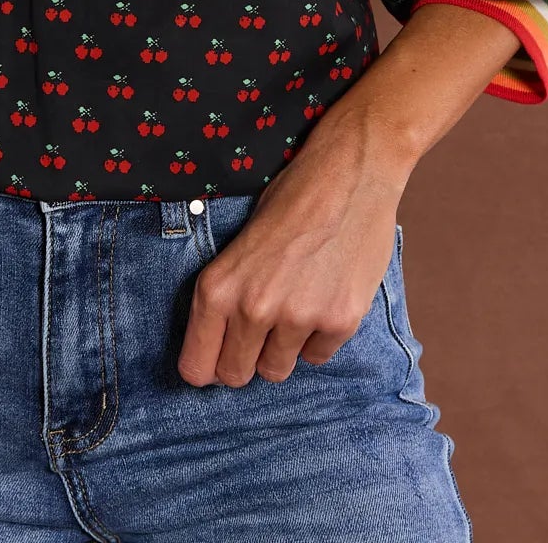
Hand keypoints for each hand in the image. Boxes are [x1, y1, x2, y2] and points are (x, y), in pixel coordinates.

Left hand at [176, 113, 404, 387]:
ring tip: (295, 305)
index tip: (218, 356)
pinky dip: (319, 337)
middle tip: (260, 331)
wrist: (350, 171)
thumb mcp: (241, 242)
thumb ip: (228, 294)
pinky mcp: (340, 321)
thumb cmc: (292, 196)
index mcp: (219, 287)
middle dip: (245, 359)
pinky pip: (317, 357)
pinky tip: (324, 296)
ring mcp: (299, 318)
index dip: (206, 365)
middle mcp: (254, 309)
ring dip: (282, 348)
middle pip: (236, 376)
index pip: (196, 367)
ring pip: (278, 370)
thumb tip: (221, 344)